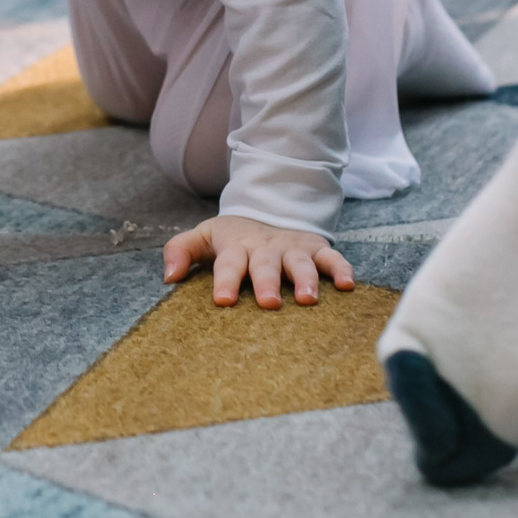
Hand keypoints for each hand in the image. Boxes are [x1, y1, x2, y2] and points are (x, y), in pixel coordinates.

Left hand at [163, 215, 353, 308]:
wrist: (269, 212)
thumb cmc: (232, 238)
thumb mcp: (203, 237)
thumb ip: (181, 251)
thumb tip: (169, 277)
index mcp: (236, 246)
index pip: (228, 263)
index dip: (225, 280)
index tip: (223, 301)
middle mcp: (265, 248)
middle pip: (265, 265)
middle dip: (267, 282)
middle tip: (269, 304)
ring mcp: (293, 248)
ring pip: (300, 263)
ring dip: (305, 279)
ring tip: (308, 300)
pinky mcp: (316, 249)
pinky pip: (332, 258)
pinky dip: (341, 269)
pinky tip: (348, 285)